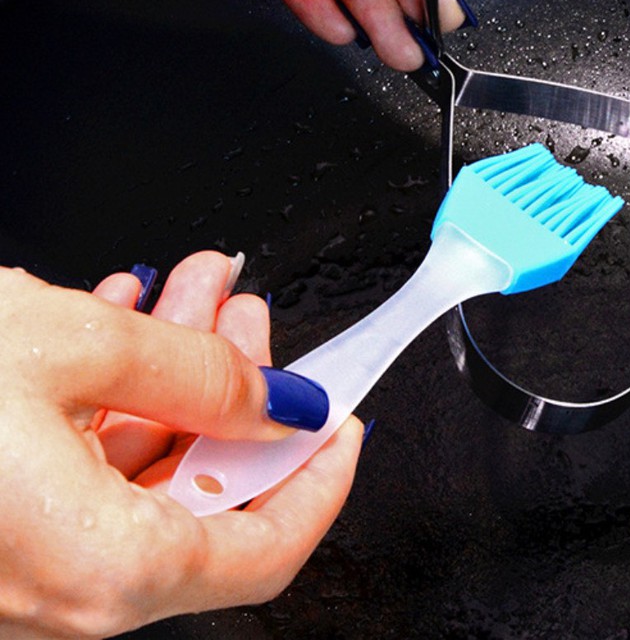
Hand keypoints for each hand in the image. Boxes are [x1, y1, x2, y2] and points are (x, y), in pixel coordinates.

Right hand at [0, 252, 360, 637]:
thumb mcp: (81, 350)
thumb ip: (203, 376)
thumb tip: (280, 401)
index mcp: (107, 568)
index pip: (268, 551)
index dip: (321, 479)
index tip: (342, 422)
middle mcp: (63, 590)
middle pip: (201, 492)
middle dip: (237, 387)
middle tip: (248, 317)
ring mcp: (23, 564)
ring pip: (137, 469)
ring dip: (174, 372)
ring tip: (194, 293)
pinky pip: (78, 473)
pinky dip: (113, 397)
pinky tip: (124, 323)